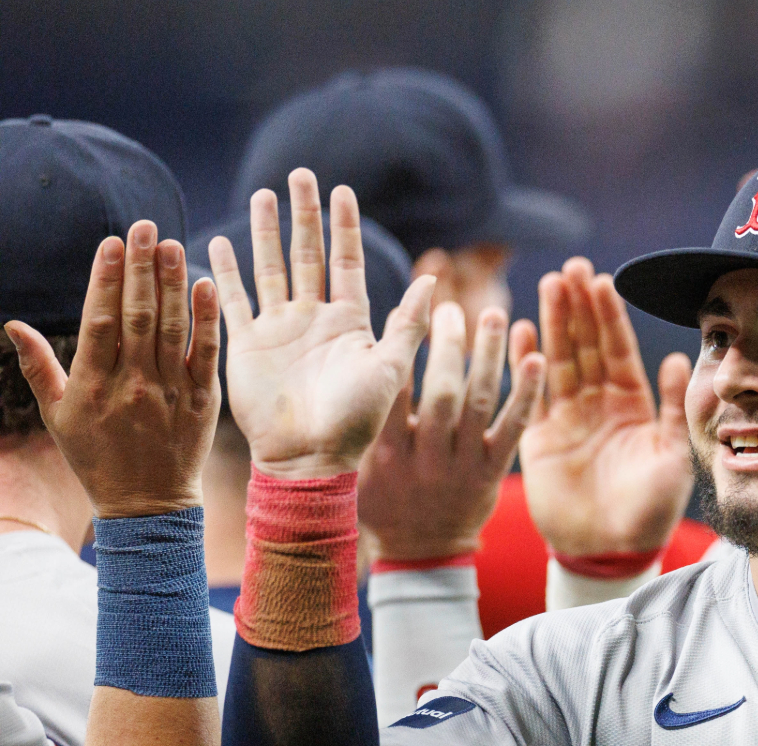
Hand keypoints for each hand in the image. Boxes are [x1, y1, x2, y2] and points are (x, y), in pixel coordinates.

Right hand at [7, 223, 221, 516]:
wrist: (147, 504)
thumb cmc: (96, 456)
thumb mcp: (58, 415)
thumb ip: (39, 367)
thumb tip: (14, 323)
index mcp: (93, 385)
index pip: (99, 321)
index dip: (106, 280)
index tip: (113, 243)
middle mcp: (133, 384)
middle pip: (137, 316)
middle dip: (141, 269)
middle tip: (147, 227)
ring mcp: (170, 392)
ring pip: (171, 329)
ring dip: (173, 284)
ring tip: (173, 246)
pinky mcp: (202, 402)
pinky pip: (205, 354)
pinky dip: (206, 320)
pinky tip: (206, 286)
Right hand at [212, 169, 434, 479]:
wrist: (310, 457)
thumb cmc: (356, 419)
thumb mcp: (389, 368)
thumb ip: (408, 323)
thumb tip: (434, 280)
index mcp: (350, 320)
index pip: (346, 260)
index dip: (344, 226)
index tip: (343, 190)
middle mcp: (314, 318)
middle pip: (308, 253)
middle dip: (304, 214)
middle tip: (299, 173)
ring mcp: (279, 328)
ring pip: (272, 267)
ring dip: (265, 231)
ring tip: (263, 194)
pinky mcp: (247, 343)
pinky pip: (235, 298)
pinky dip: (228, 270)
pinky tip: (220, 240)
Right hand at [358, 303, 543, 561]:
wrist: (422, 554)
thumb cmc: (383, 503)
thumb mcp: (359, 468)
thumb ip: (361, 423)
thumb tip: (355, 361)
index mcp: (384, 453)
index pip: (391, 393)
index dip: (400, 350)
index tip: (406, 311)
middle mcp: (425, 458)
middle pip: (441, 394)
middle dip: (448, 347)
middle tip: (452, 308)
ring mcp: (463, 465)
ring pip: (479, 403)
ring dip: (488, 356)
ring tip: (494, 314)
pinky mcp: (493, 472)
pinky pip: (512, 428)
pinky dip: (525, 393)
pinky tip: (534, 358)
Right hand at [518, 258, 692, 557]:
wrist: (611, 551)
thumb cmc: (650, 510)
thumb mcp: (671, 458)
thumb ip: (671, 409)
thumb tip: (676, 359)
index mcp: (633, 405)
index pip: (618, 350)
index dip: (609, 316)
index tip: (602, 280)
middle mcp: (599, 404)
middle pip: (585, 345)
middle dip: (578, 306)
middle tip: (570, 268)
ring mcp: (567, 417)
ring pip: (557, 360)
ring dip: (552, 322)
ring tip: (548, 285)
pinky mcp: (538, 437)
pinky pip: (527, 394)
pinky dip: (522, 364)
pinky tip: (519, 330)